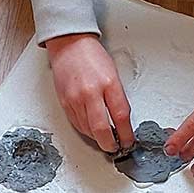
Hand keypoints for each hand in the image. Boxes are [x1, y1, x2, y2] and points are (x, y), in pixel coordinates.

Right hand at [46, 34, 134, 152]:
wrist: (69, 45)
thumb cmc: (92, 56)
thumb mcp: (113, 74)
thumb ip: (117, 97)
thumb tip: (122, 120)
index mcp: (108, 84)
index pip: (121, 116)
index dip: (126, 134)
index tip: (129, 141)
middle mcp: (91, 93)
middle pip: (102, 129)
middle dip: (110, 143)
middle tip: (116, 147)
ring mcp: (75, 99)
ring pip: (88, 130)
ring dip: (98, 138)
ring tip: (106, 140)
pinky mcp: (65, 102)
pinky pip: (76, 124)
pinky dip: (86, 130)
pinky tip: (92, 131)